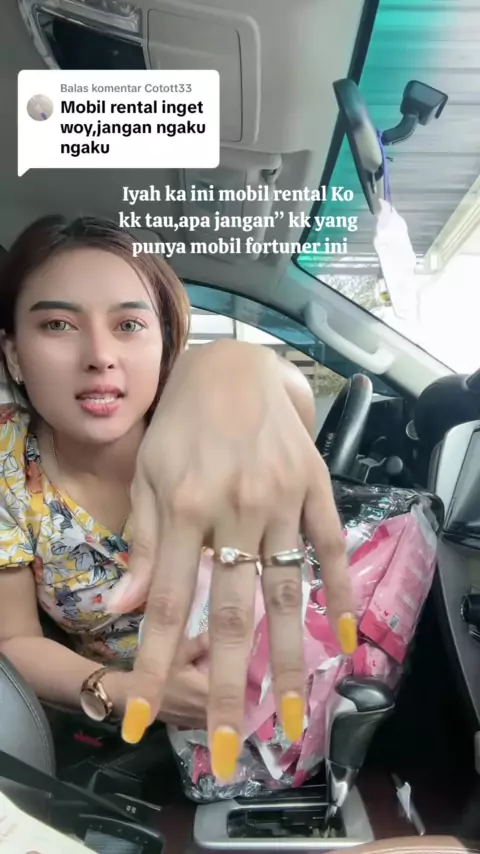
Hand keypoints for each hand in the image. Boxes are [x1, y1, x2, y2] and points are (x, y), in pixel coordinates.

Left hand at [108, 341, 354, 779]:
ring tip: (294, 717)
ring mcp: (282, 501)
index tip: (137, 719)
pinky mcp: (316, 489)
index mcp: (181, 508)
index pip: (161, 605)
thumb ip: (142, 545)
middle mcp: (233, 510)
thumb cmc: (181, 425)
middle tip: (226, 751)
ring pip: (287, 593)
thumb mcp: (147, 475)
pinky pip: (331, 547)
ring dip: (291, 660)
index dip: (148, 664)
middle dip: (224, 687)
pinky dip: (341, 592)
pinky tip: (349, 637)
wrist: (234, 367)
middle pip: (229, 614)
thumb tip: (120, 610)